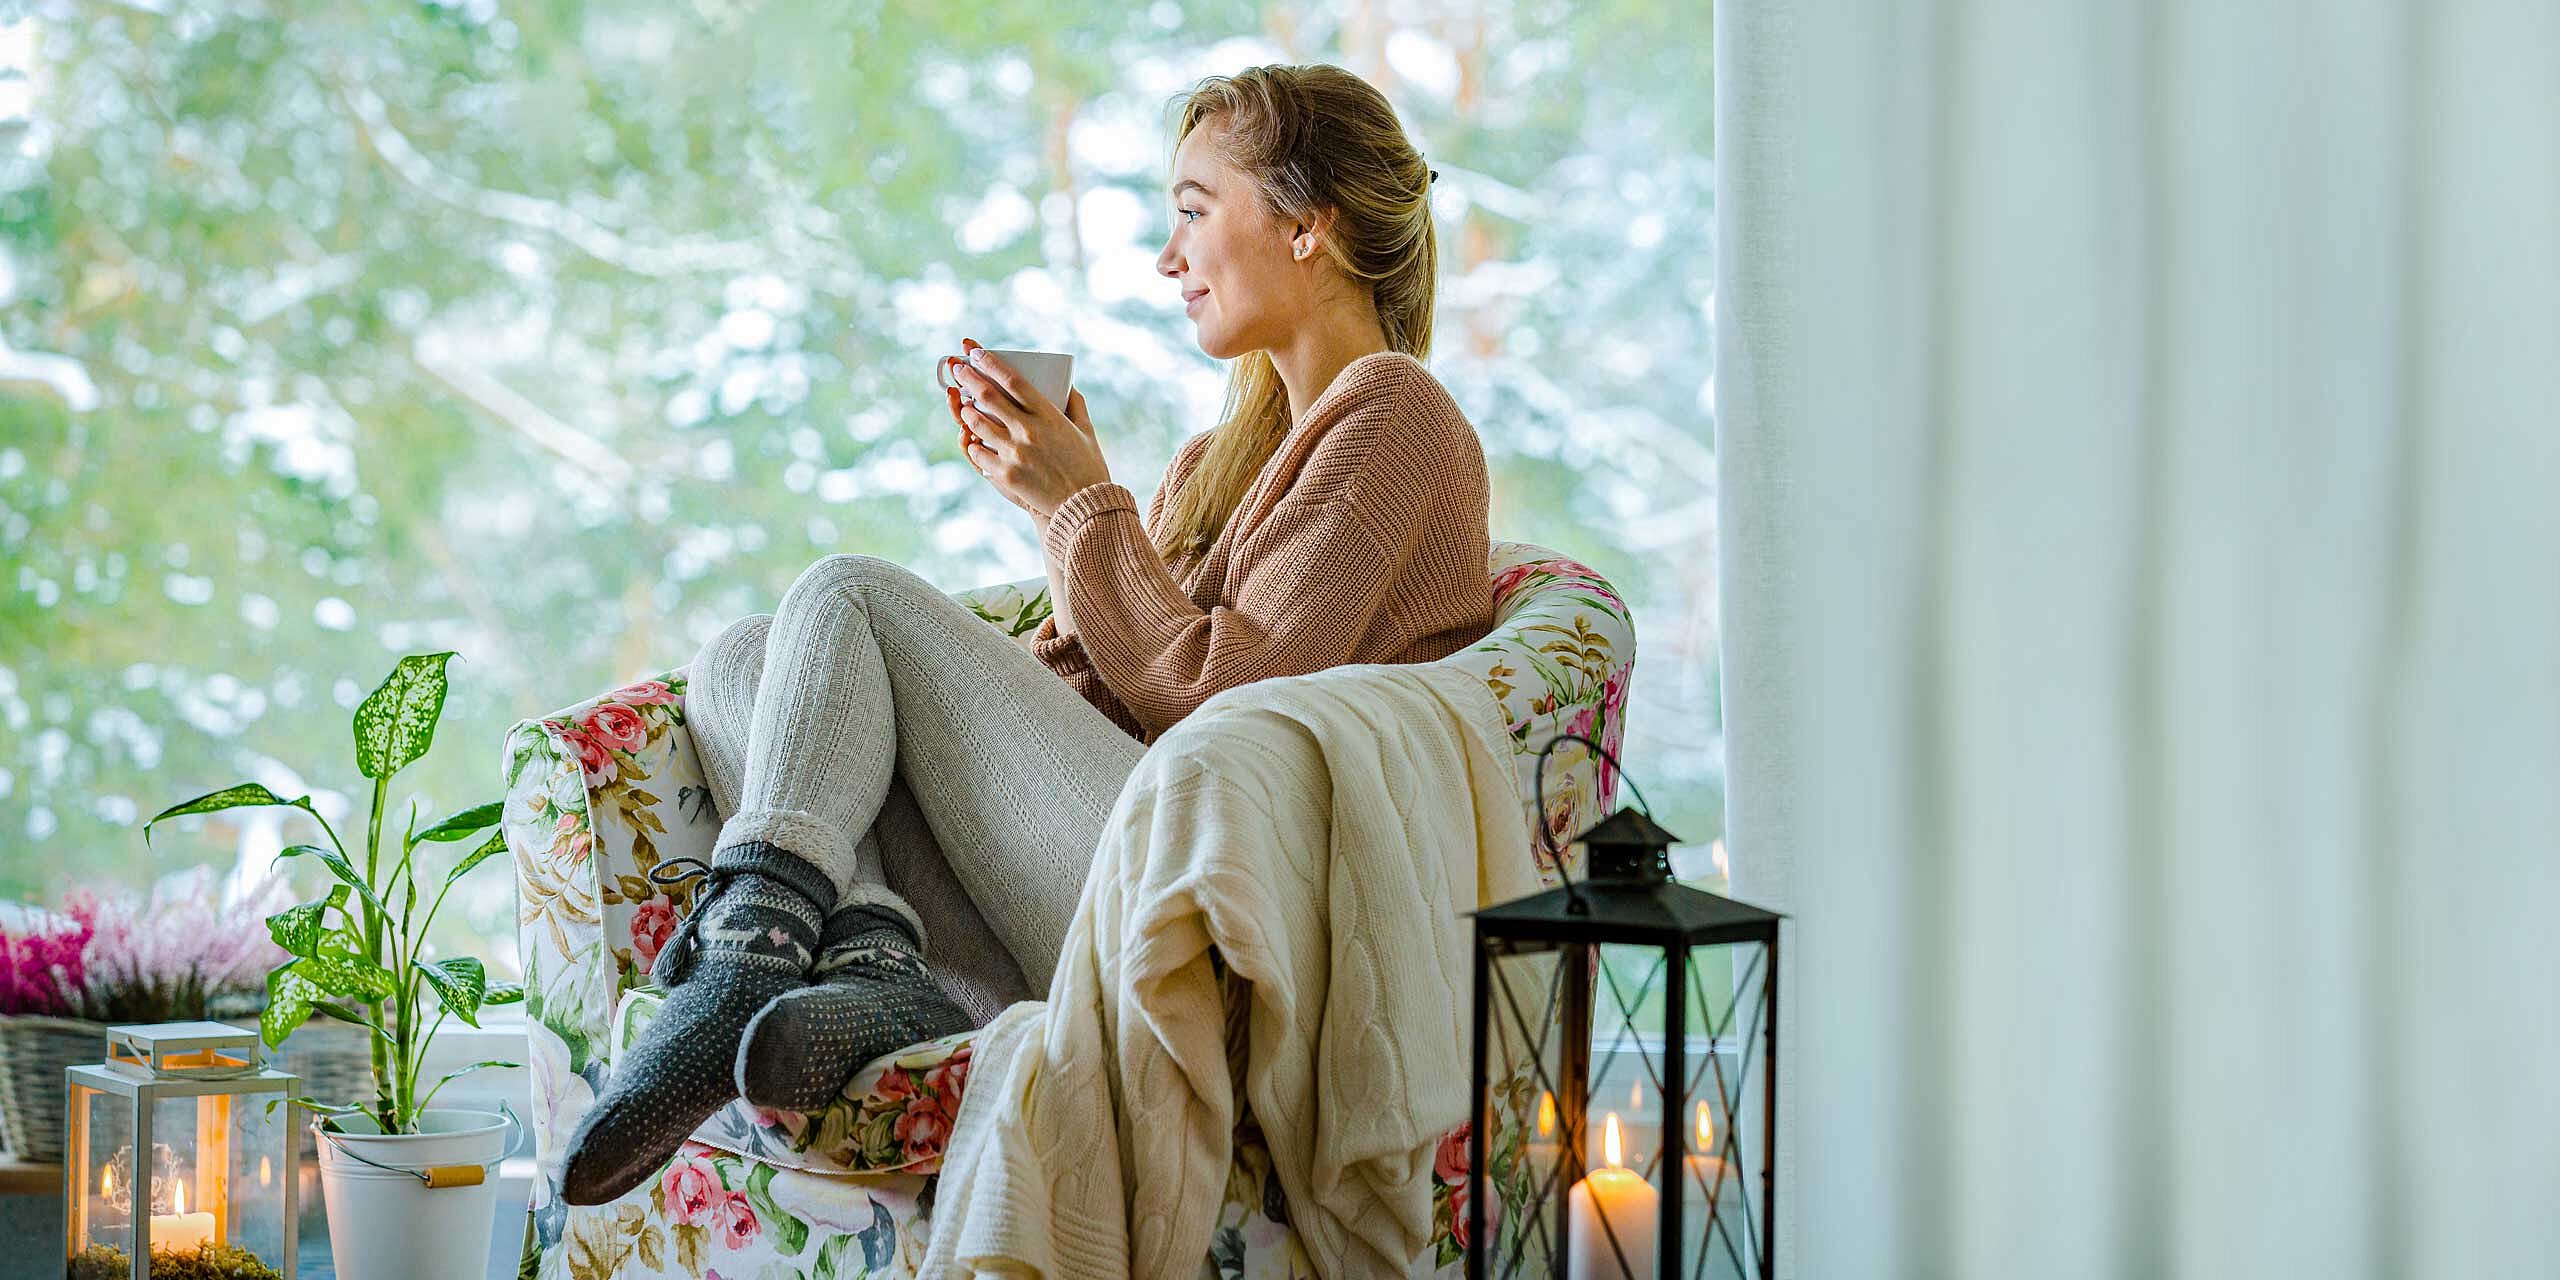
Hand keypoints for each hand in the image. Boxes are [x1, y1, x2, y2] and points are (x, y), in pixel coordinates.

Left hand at [948, 339, 1110, 522]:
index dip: (990, 362)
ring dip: (965, 410)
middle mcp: (1027, 431)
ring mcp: (1014, 453)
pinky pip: (978, 453)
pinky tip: (971, 438)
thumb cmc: (1088, 467)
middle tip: (957, 368)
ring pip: (977, 423)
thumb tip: (1068, 384)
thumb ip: (1076, 404)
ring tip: (962, 404)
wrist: (1085, 507)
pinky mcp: (1005, 475)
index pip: (1012, 380)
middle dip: (967, 377)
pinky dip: (972, 443)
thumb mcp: (1086, 430)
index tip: (976, 351)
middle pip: (987, 396)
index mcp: (1047, 415)